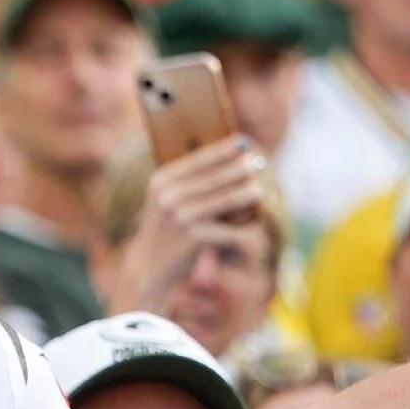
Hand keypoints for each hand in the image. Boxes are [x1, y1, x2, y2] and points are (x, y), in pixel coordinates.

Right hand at [112, 137, 269, 311]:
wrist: (148, 266)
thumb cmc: (167, 229)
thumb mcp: (167, 201)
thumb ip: (190, 183)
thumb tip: (231, 162)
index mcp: (161, 181)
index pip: (198, 159)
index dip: (223, 149)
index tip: (243, 141)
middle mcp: (168, 196)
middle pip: (215, 177)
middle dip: (240, 168)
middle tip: (259, 163)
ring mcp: (181, 217)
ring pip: (225, 200)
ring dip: (247, 193)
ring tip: (261, 190)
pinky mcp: (193, 238)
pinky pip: (228, 229)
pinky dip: (244, 228)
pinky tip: (255, 225)